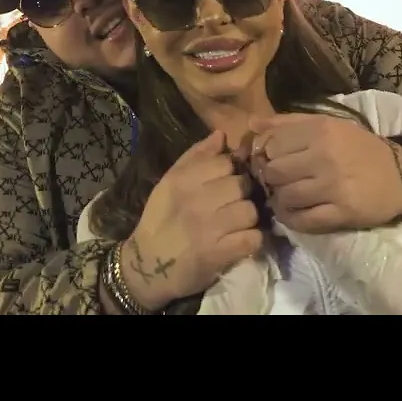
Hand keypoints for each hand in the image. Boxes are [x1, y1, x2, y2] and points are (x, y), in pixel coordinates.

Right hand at [122, 131, 263, 310]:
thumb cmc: (160, 220)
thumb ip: (196, 156)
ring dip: (247, 219)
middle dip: (241, 195)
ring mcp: (210, 227)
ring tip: (235, 225)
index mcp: (183, 179)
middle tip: (230, 206)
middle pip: (242, 185)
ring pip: (251, 211)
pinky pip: (253, 238)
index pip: (226, 162)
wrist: (148, 265)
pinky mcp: (220, 253)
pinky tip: (239, 241)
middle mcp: (197, 200)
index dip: (230, 172)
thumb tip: (222, 135)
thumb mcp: (169, 182)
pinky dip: (251, 241)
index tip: (224, 183)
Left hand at [248, 112, 401, 233]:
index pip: (271, 144)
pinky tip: (294, 213)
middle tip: (279, 182)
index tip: (272, 162)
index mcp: (320, 130)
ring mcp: (334, 186)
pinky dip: (291, 219)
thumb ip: (288, 123)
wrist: (401, 173)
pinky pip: (303, 220)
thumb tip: (251, 125)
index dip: (265, 155)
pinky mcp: (342, 212)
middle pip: (274, 172)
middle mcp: (325, 156)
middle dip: (271, 179)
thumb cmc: (358, 147)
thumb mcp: (327, 125)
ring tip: (287, 198)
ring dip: (280, 200)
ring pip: (285, 197)